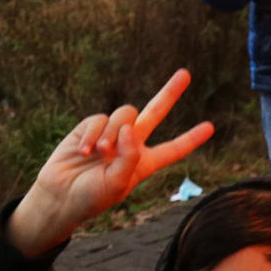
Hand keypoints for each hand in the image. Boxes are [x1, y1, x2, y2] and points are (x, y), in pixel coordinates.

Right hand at [6, 70, 214, 256]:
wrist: (60, 196)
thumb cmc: (91, 197)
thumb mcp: (117, 184)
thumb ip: (129, 156)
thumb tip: (129, 128)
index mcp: (143, 163)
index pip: (172, 149)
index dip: (190, 139)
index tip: (210, 127)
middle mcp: (130, 145)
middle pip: (154, 113)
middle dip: (169, 93)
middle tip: (186, 73)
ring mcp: (110, 134)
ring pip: (124, 114)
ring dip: (113, 133)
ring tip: (99, 154)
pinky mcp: (89, 128)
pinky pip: (99, 118)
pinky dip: (92, 133)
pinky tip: (84, 151)